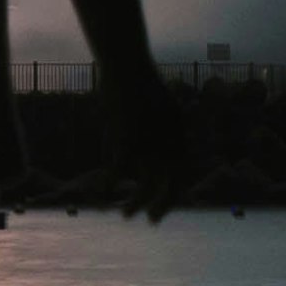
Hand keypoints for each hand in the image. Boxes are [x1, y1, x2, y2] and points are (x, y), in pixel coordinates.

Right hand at [105, 63, 189, 222]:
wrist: (128, 65)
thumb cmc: (141, 82)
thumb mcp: (161, 104)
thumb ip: (163, 127)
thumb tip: (159, 146)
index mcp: (179, 135)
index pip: (182, 172)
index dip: (175, 192)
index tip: (166, 203)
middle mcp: (168, 143)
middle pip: (169, 184)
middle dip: (162, 205)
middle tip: (152, 219)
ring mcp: (149, 144)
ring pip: (145, 185)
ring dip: (135, 203)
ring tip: (126, 214)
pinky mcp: (127, 140)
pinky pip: (118, 171)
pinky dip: (109, 183)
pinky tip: (103, 192)